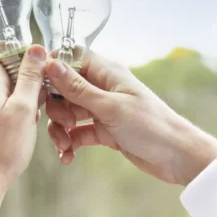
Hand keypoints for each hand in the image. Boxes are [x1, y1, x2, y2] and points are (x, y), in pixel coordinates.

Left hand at [0, 44, 46, 216]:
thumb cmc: (3, 147)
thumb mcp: (24, 108)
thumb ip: (30, 77)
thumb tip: (36, 49)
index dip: (18, 50)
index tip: (36, 62)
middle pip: (3, 68)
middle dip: (26, 76)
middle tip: (42, 93)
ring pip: (4, 89)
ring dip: (22, 95)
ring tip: (35, 114)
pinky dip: (14, 110)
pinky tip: (23, 127)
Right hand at [45, 52, 216, 185]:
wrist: (179, 158)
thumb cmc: (151, 126)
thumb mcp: (109, 107)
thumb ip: (77, 88)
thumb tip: (50, 64)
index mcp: (106, 72)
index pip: (71, 58)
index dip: (52, 68)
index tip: (37, 84)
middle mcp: (102, 87)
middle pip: (63, 88)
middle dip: (55, 107)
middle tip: (60, 124)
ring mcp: (102, 109)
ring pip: (67, 112)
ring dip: (60, 129)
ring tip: (64, 146)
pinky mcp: (104, 130)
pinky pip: (77, 132)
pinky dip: (70, 143)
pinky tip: (68, 157)